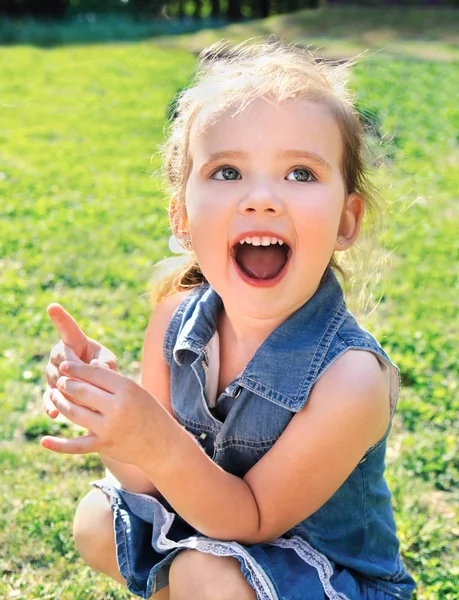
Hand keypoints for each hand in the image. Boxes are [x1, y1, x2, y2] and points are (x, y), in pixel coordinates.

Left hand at [41, 361, 165, 466]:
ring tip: (54, 396)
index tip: (64, 365)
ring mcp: (109, 428)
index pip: (94, 374)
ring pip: (74, 413)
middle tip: (59, 380)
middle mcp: (117, 407)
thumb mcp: (136, 391)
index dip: (76, 368)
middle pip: (81, 391)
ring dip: (60, 403)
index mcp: (126, 389)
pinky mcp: (103, 446)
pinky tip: (44, 440)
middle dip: (65, 384)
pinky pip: (76, 445)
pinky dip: (58, 445)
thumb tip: (87, 367)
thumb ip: (112, 381)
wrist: (162, 444)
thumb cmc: (147, 412)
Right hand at [43, 304, 116, 418]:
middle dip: (72, 369)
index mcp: (75, 341)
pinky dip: (51, 405)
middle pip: (59, 358)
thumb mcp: (111, 364)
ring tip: (84, 399)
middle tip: (87, 380)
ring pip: (54, 378)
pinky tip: (54, 413)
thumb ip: (105, 364)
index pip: (67, 327)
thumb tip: (95, 367)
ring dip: (67, 388)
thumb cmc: (107, 370)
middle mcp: (60, 354)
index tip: (52, 306)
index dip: (60, 317)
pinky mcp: (51, 390)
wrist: (103, 391)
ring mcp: (52, 372)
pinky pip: (48, 397)